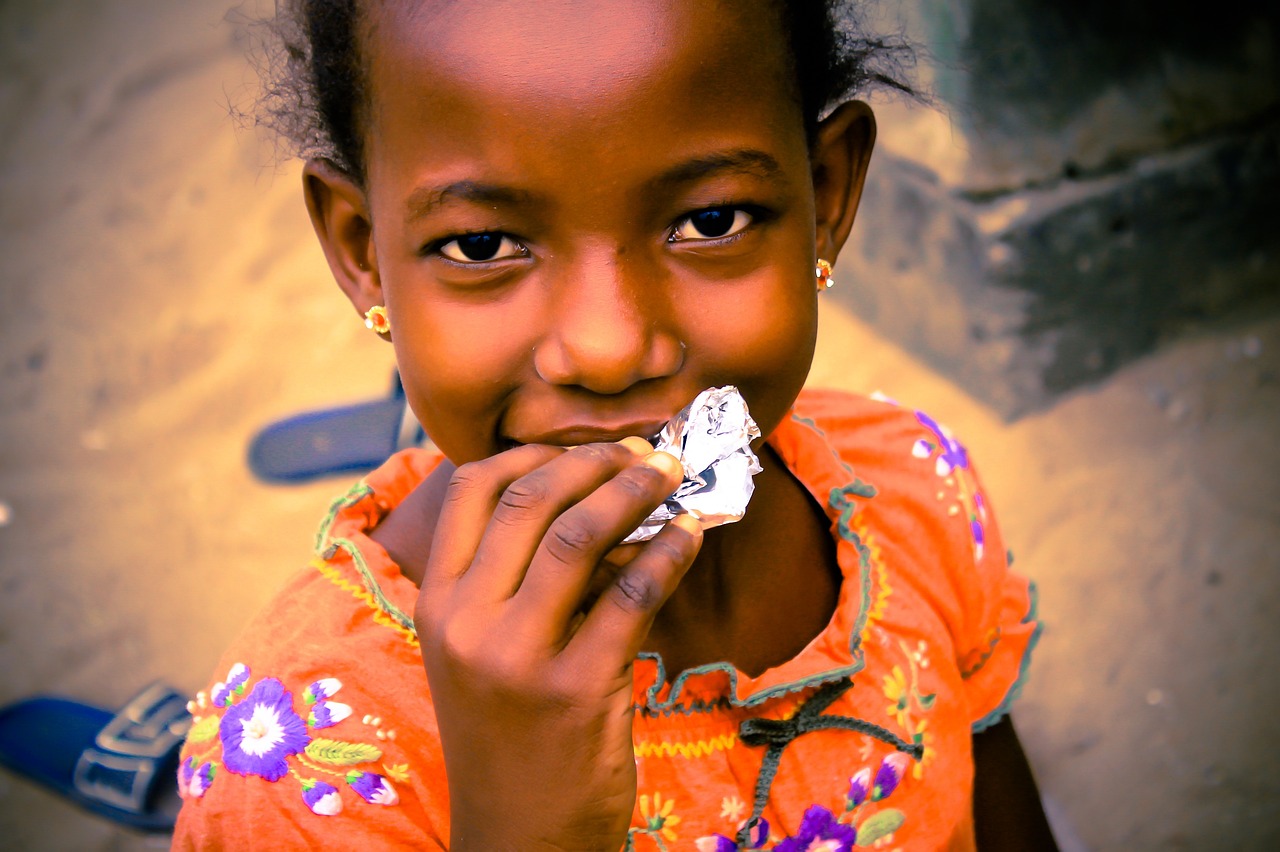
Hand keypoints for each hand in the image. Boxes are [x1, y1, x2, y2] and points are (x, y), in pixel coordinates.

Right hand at [413, 438, 701, 849]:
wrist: (519, 839)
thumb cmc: (508, 736)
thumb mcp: (481, 655)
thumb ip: (515, 581)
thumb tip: (596, 500)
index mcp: (438, 604)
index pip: (474, 490)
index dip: (534, 453)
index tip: (584, 448)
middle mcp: (467, 623)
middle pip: (530, 500)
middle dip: (595, 462)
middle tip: (642, 454)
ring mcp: (518, 657)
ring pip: (579, 536)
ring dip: (636, 491)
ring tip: (671, 475)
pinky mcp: (577, 688)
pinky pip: (632, 594)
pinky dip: (669, 551)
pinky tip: (690, 534)